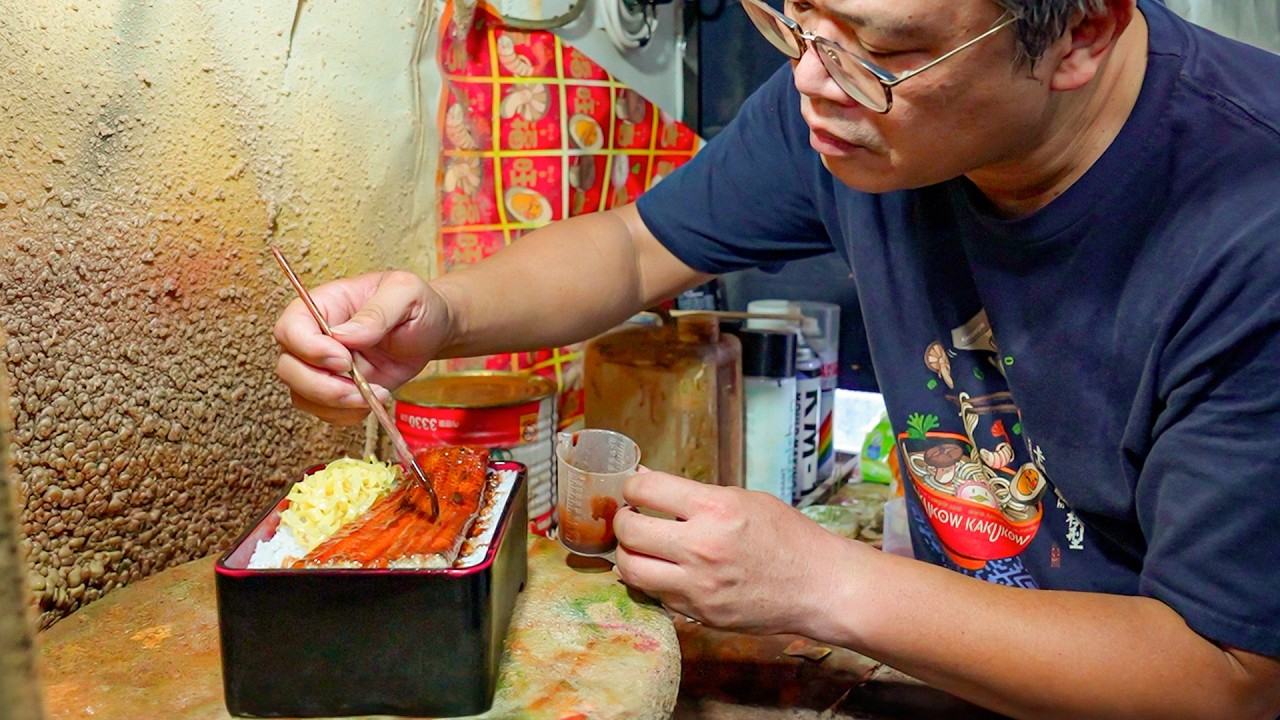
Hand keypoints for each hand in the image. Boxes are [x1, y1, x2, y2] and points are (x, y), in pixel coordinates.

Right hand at [272, 270, 447, 423]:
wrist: (433, 330)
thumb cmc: (417, 305)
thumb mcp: (405, 293)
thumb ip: (377, 311)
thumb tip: (344, 336)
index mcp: (324, 305)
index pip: (290, 329)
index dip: (309, 349)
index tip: (344, 360)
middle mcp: (315, 337)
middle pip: (287, 367)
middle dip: (321, 386)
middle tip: (359, 387)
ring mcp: (323, 366)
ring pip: (302, 395)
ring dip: (335, 405)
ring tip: (374, 394)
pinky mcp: (338, 388)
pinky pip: (324, 411)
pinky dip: (346, 415)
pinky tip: (373, 401)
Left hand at [612, 470, 860, 635]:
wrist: (819, 586)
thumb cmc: (787, 536)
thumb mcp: (744, 499)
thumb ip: (692, 493)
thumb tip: (647, 478)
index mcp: (716, 508)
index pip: (646, 489)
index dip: (632, 485)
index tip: (634, 489)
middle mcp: (701, 547)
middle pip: (628, 532)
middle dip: (622, 521)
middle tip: (630, 518)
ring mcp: (698, 585)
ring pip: (631, 570)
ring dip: (627, 554)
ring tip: (639, 547)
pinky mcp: (699, 613)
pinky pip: (656, 595)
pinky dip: (652, 580)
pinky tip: (663, 570)